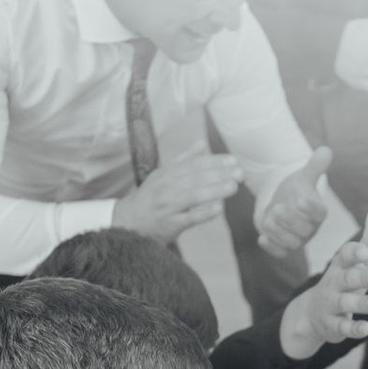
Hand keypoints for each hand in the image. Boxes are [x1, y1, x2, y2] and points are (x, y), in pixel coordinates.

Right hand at [112, 152, 242, 243]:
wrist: (127, 221)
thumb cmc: (149, 198)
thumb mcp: (162, 175)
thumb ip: (183, 160)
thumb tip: (201, 144)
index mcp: (167, 174)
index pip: (194, 165)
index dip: (214, 162)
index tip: (232, 160)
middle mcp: (167, 188)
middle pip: (195, 178)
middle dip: (219, 174)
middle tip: (240, 172)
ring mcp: (168, 206)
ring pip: (193, 196)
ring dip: (214, 190)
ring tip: (233, 187)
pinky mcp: (170, 224)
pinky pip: (188, 218)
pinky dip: (204, 213)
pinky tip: (219, 208)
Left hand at [257, 147, 332, 257]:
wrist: (282, 204)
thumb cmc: (296, 191)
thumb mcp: (303, 177)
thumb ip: (315, 166)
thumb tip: (326, 150)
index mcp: (318, 211)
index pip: (319, 213)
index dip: (311, 208)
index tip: (300, 199)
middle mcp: (310, 228)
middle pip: (304, 230)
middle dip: (290, 220)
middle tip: (277, 208)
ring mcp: (297, 239)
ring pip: (292, 243)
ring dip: (278, 233)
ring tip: (267, 219)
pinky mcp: (284, 247)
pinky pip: (280, 253)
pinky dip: (271, 248)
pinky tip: (261, 239)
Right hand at [278, 211, 367, 360]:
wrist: (312, 315)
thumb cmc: (342, 283)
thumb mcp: (356, 264)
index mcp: (340, 266)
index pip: (344, 256)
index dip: (354, 253)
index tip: (365, 251)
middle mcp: (334, 284)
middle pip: (346, 278)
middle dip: (361, 277)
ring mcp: (331, 306)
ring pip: (345, 303)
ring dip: (361, 303)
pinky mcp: (333, 326)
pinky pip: (343, 328)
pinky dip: (354, 329)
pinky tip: (366, 328)